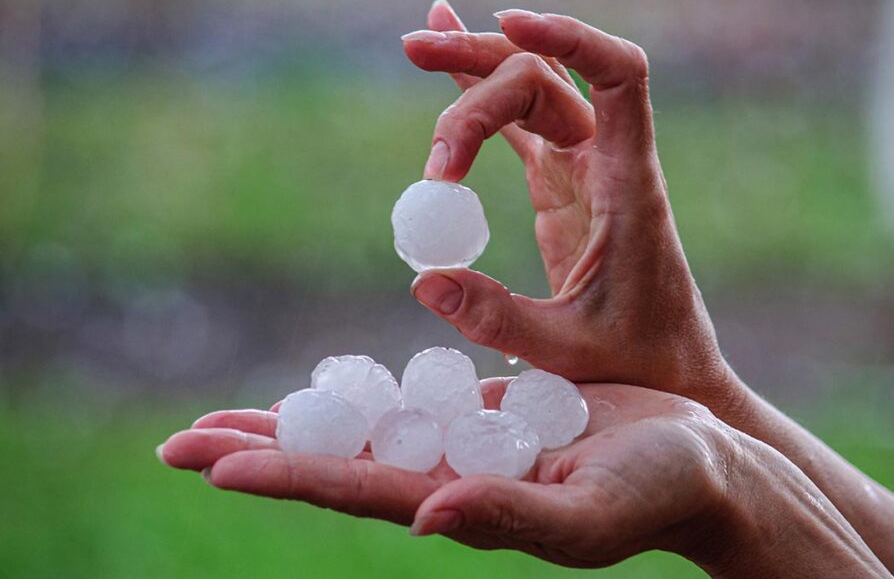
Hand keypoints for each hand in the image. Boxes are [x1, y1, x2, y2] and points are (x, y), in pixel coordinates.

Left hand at [158, 382, 889, 576]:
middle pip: (334, 460)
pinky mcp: (487, 414)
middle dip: (258, 450)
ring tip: (225, 418)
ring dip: (294, 421)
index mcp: (464, 502)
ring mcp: (465, 445)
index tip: (209, 462)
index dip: (282, 473)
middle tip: (174, 443)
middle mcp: (449, 477)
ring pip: (361, 428)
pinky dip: (361, 394)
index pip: (353, 487)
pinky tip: (324, 390)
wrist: (704, 464)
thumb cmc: (661, 492)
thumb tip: (426, 516)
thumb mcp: (591, 512)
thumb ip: (512, 518)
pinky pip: (411, 399)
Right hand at [402, 3, 735, 408]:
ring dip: (476, 68)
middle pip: (545, 81)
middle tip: (414, 64)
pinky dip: (483, 95)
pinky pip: (520, 125)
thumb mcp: (566, 350)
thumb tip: (425, 281)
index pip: (619, 78)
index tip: (509, 23)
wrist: (667, 365)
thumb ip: (498, 319)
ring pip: (531, 92)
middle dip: (481, 66)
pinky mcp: (560, 183)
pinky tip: (447, 64)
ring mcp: (583, 167)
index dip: (571, 37)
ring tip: (416, 47)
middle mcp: (607, 161)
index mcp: (628, 184)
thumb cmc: (636, 359)